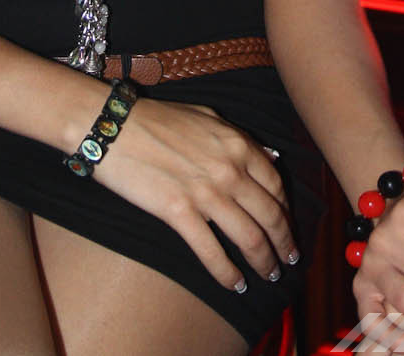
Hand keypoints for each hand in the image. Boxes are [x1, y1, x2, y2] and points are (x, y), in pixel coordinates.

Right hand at [95, 96, 297, 290]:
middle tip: (287, 262)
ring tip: (268, 276)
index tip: (288, 229)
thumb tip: (271, 157)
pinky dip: (228, 274)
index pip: (275, 186)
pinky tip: (235, 286)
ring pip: (249, 238)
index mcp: (237, 144)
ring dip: (264, 262)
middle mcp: (229, 170)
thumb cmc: (158, 119)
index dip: (286, 213)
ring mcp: (206, 192)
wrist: (115, 125)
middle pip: (270, 216)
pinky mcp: (178, 213)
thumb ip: (239, 137)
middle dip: (284, 244)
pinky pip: (212, 252)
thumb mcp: (206, 117)